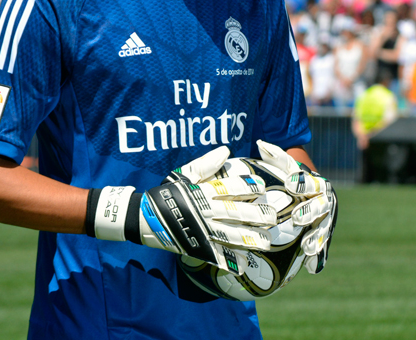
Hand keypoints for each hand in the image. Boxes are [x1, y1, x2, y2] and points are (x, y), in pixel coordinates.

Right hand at [87, 147, 276, 272]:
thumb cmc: (168, 192)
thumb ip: (205, 163)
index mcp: (202, 192)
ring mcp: (200, 230)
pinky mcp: (195, 246)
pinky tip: (243, 265)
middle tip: (273, 217)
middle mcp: (204, 211)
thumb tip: (225, 150)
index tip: (262, 186)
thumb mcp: (184, 174)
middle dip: (255, 215)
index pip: (228, 187)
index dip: (246, 186)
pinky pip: (214, 255)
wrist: (143, 216)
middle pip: (234, 213)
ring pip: (228, 235)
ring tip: (266, 243)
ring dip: (248, 239)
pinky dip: (228, 261)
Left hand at [257, 141, 337, 274]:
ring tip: (307, 247)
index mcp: (316, 183)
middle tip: (297, 218)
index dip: (301, 182)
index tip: (288, 183)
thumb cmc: (290, 179)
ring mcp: (327, 219)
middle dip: (310, 211)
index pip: (310, 181)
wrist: (307, 196)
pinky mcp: (324, 235)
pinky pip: (323, 246)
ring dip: (317, 237)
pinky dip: (318, 257)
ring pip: (324, 228)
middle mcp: (325, 200)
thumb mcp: (282, 166)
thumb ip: (274, 156)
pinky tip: (310, 267)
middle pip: (321, 205)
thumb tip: (260, 144)